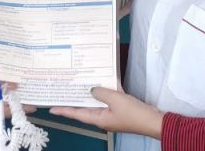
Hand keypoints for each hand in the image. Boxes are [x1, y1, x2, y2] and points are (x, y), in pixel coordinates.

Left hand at [49, 87, 163, 137]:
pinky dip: (99, 93)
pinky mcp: (118, 110)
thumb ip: (101, 92)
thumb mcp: (115, 99)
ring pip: (94, 104)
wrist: (153, 120)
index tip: (51, 108)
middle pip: (83, 109)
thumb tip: (92, 89)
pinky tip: (97, 84)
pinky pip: (104, 101)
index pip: (76, 114)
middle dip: (72, 101)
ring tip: (75, 86)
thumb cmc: (133, 113)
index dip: (64, 110)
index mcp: (98, 119)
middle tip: (61, 91)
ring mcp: (110, 114)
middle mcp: (102, 118)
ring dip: (85, 96)